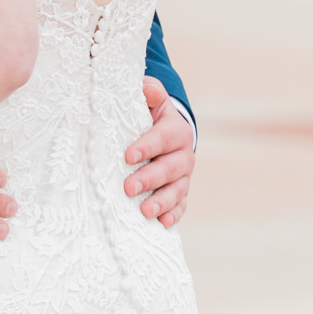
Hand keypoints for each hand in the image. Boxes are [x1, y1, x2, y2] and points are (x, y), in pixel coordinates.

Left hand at [124, 78, 195, 228]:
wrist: (167, 134)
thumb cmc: (150, 114)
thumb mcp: (152, 100)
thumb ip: (150, 92)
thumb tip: (147, 90)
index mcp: (177, 130)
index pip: (162, 138)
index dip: (147, 146)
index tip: (128, 155)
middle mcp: (184, 155)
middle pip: (169, 169)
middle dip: (149, 179)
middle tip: (128, 187)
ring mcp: (184, 177)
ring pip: (176, 191)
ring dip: (161, 202)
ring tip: (144, 211)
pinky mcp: (181, 193)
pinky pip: (180, 206)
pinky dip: (173, 215)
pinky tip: (162, 223)